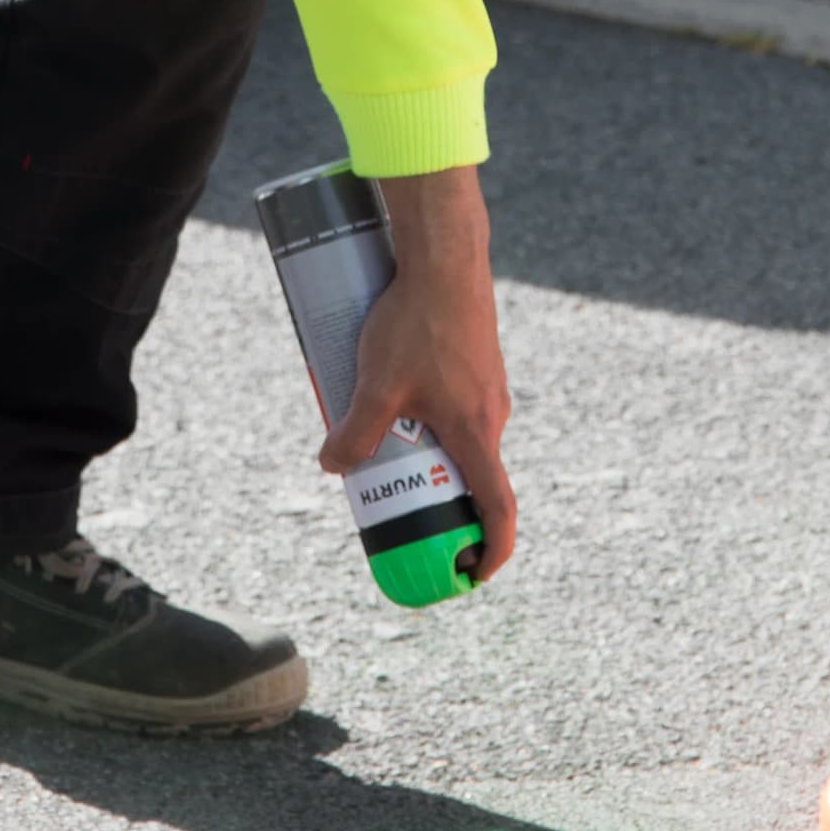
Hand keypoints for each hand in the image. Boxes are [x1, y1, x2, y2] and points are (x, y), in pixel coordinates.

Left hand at [320, 163, 518, 583]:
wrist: (444, 256)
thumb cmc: (417, 321)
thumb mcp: (374, 387)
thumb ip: (354, 434)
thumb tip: (331, 466)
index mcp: (476, 433)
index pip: (498, 507)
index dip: (491, 549)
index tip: (473, 574)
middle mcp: (491, 415)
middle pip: (473, 477)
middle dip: (440, 503)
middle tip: (398, 511)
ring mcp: (487, 388)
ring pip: (460, 438)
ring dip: (429, 453)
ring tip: (382, 443)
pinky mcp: (477, 363)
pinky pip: (457, 407)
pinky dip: (431, 418)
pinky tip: (393, 393)